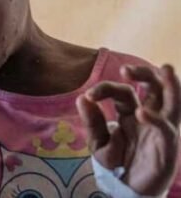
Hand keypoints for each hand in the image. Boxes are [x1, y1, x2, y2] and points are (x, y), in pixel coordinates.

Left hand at [77, 64, 180, 195]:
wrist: (130, 189)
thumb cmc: (117, 163)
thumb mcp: (99, 143)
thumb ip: (92, 122)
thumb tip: (82, 98)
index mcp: (130, 112)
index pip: (122, 91)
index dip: (105, 89)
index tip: (89, 96)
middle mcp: (149, 116)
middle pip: (153, 87)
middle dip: (143, 73)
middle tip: (126, 70)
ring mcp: (160, 129)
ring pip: (172, 102)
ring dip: (171, 84)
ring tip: (166, 69)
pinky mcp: (167, 146)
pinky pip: (166, 129)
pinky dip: (156, 119)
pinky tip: (142, 113)